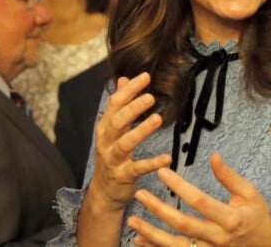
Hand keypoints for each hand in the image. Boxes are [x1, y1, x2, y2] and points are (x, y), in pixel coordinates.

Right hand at [88, 73, 171, 212]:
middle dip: (133, 108)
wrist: (103, 192)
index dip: (129, 90)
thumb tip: (123, 79)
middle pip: (117, 121)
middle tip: (151, 97)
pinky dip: (152, 163)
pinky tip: (167, 158)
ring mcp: (113, 159)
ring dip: (141, 131)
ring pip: (125, 143)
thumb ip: (119, 104)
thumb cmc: (112, 154)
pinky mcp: (123, 176)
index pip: (115, 104)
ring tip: (157, 119)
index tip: (146, 77)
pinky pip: (137, 168)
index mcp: (105, 127)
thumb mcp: (112, 129)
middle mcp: (106, 141)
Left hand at [128, 153, 270, 246]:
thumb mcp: (250, 192)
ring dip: (151, 234)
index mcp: (229, 218)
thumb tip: (214, 156)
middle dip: (158, 209)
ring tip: (132, 221)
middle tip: (140, 193)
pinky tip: (140, 240)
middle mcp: (217, 238)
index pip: (199, 201)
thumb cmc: (257, 216)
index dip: (179, 187)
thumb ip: (229, 177)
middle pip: (182, 225)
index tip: (162, 172)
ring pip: (175, 246)